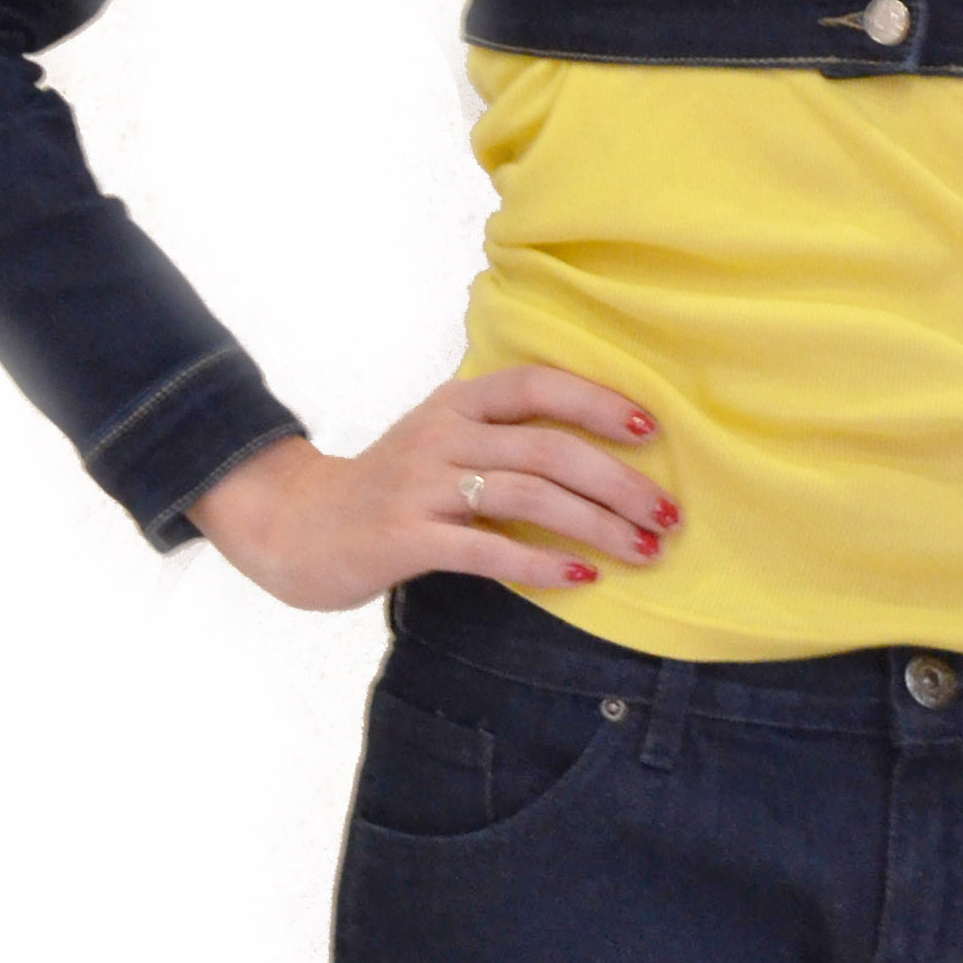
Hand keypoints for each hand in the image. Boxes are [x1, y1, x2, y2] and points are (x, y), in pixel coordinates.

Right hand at [182, 364, 678, 611]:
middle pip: (547, 447)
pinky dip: (541, 564)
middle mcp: (442, 435)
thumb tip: (595, 447)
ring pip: (527, 496)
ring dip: (596, 524)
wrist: (293, 524)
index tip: (652, 431)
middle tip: (668, 514)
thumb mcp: (440, 439)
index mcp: (456, 402)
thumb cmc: (388, 487)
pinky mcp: (405, 538)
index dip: (597, 402)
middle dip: (618, 481)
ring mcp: (421, 486)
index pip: (537, 385)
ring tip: (643, 550)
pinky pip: (486, 550)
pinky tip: (582, 578)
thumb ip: (500, 434)